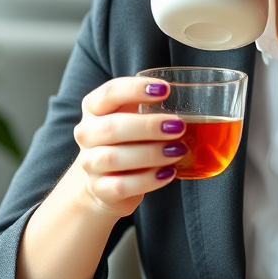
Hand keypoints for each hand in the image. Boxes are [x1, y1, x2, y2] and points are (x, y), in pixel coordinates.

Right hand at [70, 77, 185, 219]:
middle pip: (111, 127)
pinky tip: (168, 173)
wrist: (103, 182)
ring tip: (178, 150)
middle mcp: (86, 134)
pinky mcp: (99, 189)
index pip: (110, 92)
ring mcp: (90, 163)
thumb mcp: (131, 118)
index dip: (135, 89)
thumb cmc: (125, 142)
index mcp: (94, 108)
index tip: (164, 89)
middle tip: (179, 126)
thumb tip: (191, 104)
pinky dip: (148, 180)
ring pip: (113, 158)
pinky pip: (121, 185)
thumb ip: (150, 107)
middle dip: (148, 126)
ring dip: (150, 153)